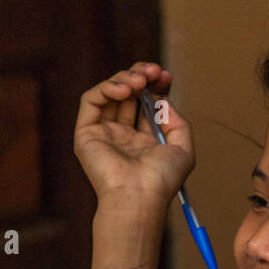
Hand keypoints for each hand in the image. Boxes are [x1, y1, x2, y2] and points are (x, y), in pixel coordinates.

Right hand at [73, 61, 194, 208]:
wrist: (139, 196)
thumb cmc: (161, 180)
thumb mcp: (183, 149)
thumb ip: (178, 122)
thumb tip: (163, 100)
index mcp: (143, 141)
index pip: (146, 103)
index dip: (156, 85)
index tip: (166, 76)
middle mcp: (122, 136)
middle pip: (128, 93)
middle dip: (141, 75)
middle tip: (153, 71)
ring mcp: (103, 134)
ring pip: (109, 92)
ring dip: (125, 78)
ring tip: (140, 81)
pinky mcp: (85, 134)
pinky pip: (91, 100)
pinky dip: (106, 87)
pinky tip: (124, 90)